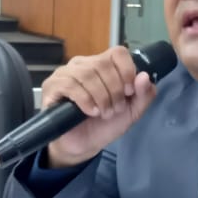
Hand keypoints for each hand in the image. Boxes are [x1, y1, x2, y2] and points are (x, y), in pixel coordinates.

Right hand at [42, 46, 156, 167]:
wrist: (83, 145)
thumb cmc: (105, 124)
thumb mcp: (132, 112)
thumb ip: (144, 95)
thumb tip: (145, 76)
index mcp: (104, 65)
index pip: (118, 53)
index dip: (127, 71)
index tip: (129, 92)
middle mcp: (84, 64)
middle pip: (103, 64)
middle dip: (114, 90)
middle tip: (114, 109)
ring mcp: (66, 73)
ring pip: (87, 74)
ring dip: (101, 97)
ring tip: (103, 113)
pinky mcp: (52, 86)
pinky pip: (70, 85)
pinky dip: (85, 99)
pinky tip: (90, 111)